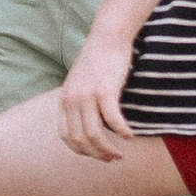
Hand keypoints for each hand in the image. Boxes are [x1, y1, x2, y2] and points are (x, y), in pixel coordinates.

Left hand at [56, 29, 136, 161]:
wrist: (107, 36)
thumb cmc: (98, 59)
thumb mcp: (81, 82)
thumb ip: (81, 102)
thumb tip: (91, 122)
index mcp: (64, 100)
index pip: (66, 136)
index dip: (81, 150)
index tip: (96, 154)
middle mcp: (72, 100)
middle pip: (81, 140)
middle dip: (96, 154)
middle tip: (112, 159)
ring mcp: (87, 96)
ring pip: (94, 135)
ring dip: (109, 149)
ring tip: (121, 154)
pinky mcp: (104, 91)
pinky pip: (113, 121)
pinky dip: (122, 132)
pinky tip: (130, 136)